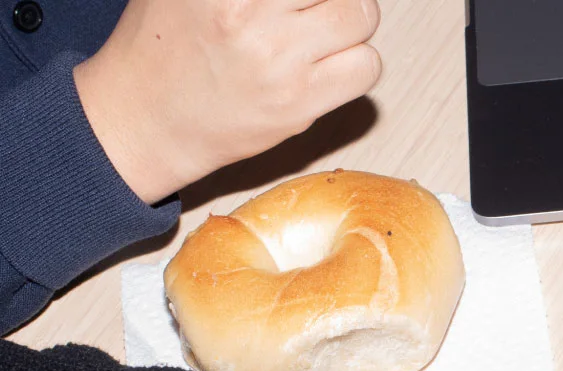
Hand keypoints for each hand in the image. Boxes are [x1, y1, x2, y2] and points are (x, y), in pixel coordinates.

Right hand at [73, 0, 381, 204]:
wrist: (145, 118)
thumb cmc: (163, 45)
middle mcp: (247, 14)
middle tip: (313, 7)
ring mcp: (276, 60)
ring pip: (360, 15)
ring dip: (350, 21)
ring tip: (322, 30)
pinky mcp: (299, 103)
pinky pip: (367, 67)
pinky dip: (358, 62)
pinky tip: (328, 64)